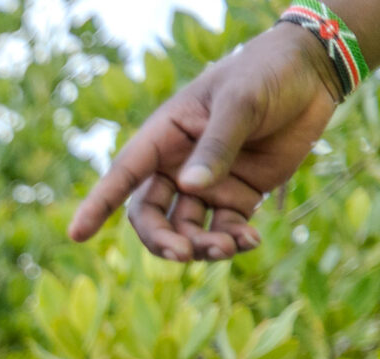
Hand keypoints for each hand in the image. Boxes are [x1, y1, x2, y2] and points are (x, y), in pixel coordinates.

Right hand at [69, 26, 337, 260]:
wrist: (312, 75)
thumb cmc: (265, 74)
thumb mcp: (241, 102)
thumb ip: (217, 145)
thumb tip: (190, 188)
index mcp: (163, 137)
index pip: (123, 175)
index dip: (99, 205)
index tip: (77, 234)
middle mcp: (176, 166)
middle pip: (152, 216)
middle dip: (162, 240)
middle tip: (182, 253)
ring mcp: (206, 185)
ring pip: (187, 230)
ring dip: (201, 246)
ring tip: (228, 248)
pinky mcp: (237, 196)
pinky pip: (225, 229)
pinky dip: (234, 241)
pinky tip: (250, 241)